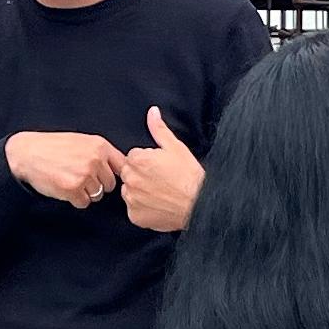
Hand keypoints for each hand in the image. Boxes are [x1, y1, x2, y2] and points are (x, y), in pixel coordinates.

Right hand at [6, 130, 126, 207]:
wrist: (27, 153)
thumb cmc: (53, 147)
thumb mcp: (82, 141)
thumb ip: (101, 153)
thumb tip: (121, 168)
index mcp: (100, 145)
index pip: (123, 166)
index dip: (115, 174)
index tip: (105, 176)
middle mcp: (95, 160)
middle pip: (110, 184)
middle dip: (98, 184)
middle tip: (80, 177)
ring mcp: (85, 175)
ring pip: (98, 195)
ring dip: (86, 193)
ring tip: (70, 180)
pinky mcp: (73, 189)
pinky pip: (84, 203)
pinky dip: (75, 199)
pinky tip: (64, 187)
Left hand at [117, 107, 204, 232]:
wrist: (199, 205)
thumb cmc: (189, 177)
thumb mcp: (176, 147)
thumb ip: (159, 129)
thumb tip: (152, 112)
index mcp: (138, 160)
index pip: (133, 156)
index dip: (148, 161)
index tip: (159, 167)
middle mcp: (131, 179)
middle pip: (129, 173)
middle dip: (141, 174)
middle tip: (161, 180)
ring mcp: (132, 199)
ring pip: (130, 191)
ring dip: (140, 191)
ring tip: (160, 193)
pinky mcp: (135, 216)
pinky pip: (134, 209)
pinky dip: (143, 208)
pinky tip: (158, 204)